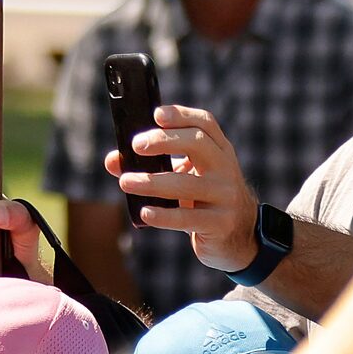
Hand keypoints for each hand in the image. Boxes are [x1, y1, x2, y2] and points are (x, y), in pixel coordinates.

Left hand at [108, 105, 257, 273]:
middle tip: (136, 146)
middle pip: (198, 143)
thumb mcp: (185, 179)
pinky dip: (163, 215)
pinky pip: (187, 218)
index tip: (156, 115)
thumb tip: (112, 162)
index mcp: (220, 151)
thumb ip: (152, 167)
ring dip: (152, 182)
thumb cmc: (205, 202)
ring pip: (187, 184)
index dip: (181, 115)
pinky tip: (145, 212)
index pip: (205, 123)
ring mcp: (226, 197)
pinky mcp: (220, 224)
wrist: (239, 238)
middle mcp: (226, 169)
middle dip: (164, 141)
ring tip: (125, 182)